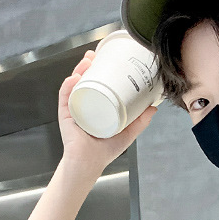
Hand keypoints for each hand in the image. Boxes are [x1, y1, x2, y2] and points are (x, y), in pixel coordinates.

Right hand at [58, 46, 159, 173]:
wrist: (90, 164)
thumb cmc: (105, 151)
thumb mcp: (127, 133)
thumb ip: (140, 121)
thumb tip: (154, 107)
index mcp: (96, 106)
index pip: (96, 83)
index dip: (99, 69)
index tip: (105, 57)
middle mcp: (84, 105)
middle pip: (84, 80)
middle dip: (87, 64)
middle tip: (94, 55)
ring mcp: (73, 109)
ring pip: (73, 84)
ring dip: (78, 70)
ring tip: (86, 62)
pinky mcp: (65, 115)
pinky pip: (65, 97)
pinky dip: (68, 86)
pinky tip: (74, 78)